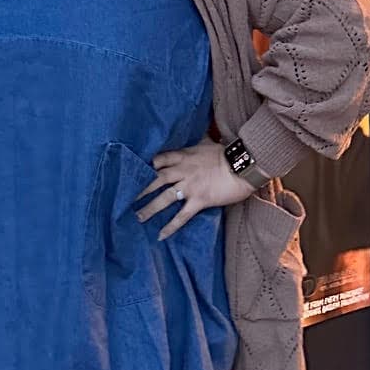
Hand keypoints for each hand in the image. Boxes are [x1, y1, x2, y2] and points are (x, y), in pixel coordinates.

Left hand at [136, 138, 256, 239]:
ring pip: (165, 198)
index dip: (146, 165)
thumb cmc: (226, 153)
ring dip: (150, 208)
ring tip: (138, 218)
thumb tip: (198, 133)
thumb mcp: (207, 142)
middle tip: (126, 197)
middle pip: (156, 179)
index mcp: (183, 156)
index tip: (134, 171)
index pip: (159, 159)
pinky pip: (182, 216)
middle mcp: (182, 170)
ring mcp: (190, 186)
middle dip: (141, 189)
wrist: (243, 165)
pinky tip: (161, 236)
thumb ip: (197, 140)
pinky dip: (171, 227)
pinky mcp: (199, 200)